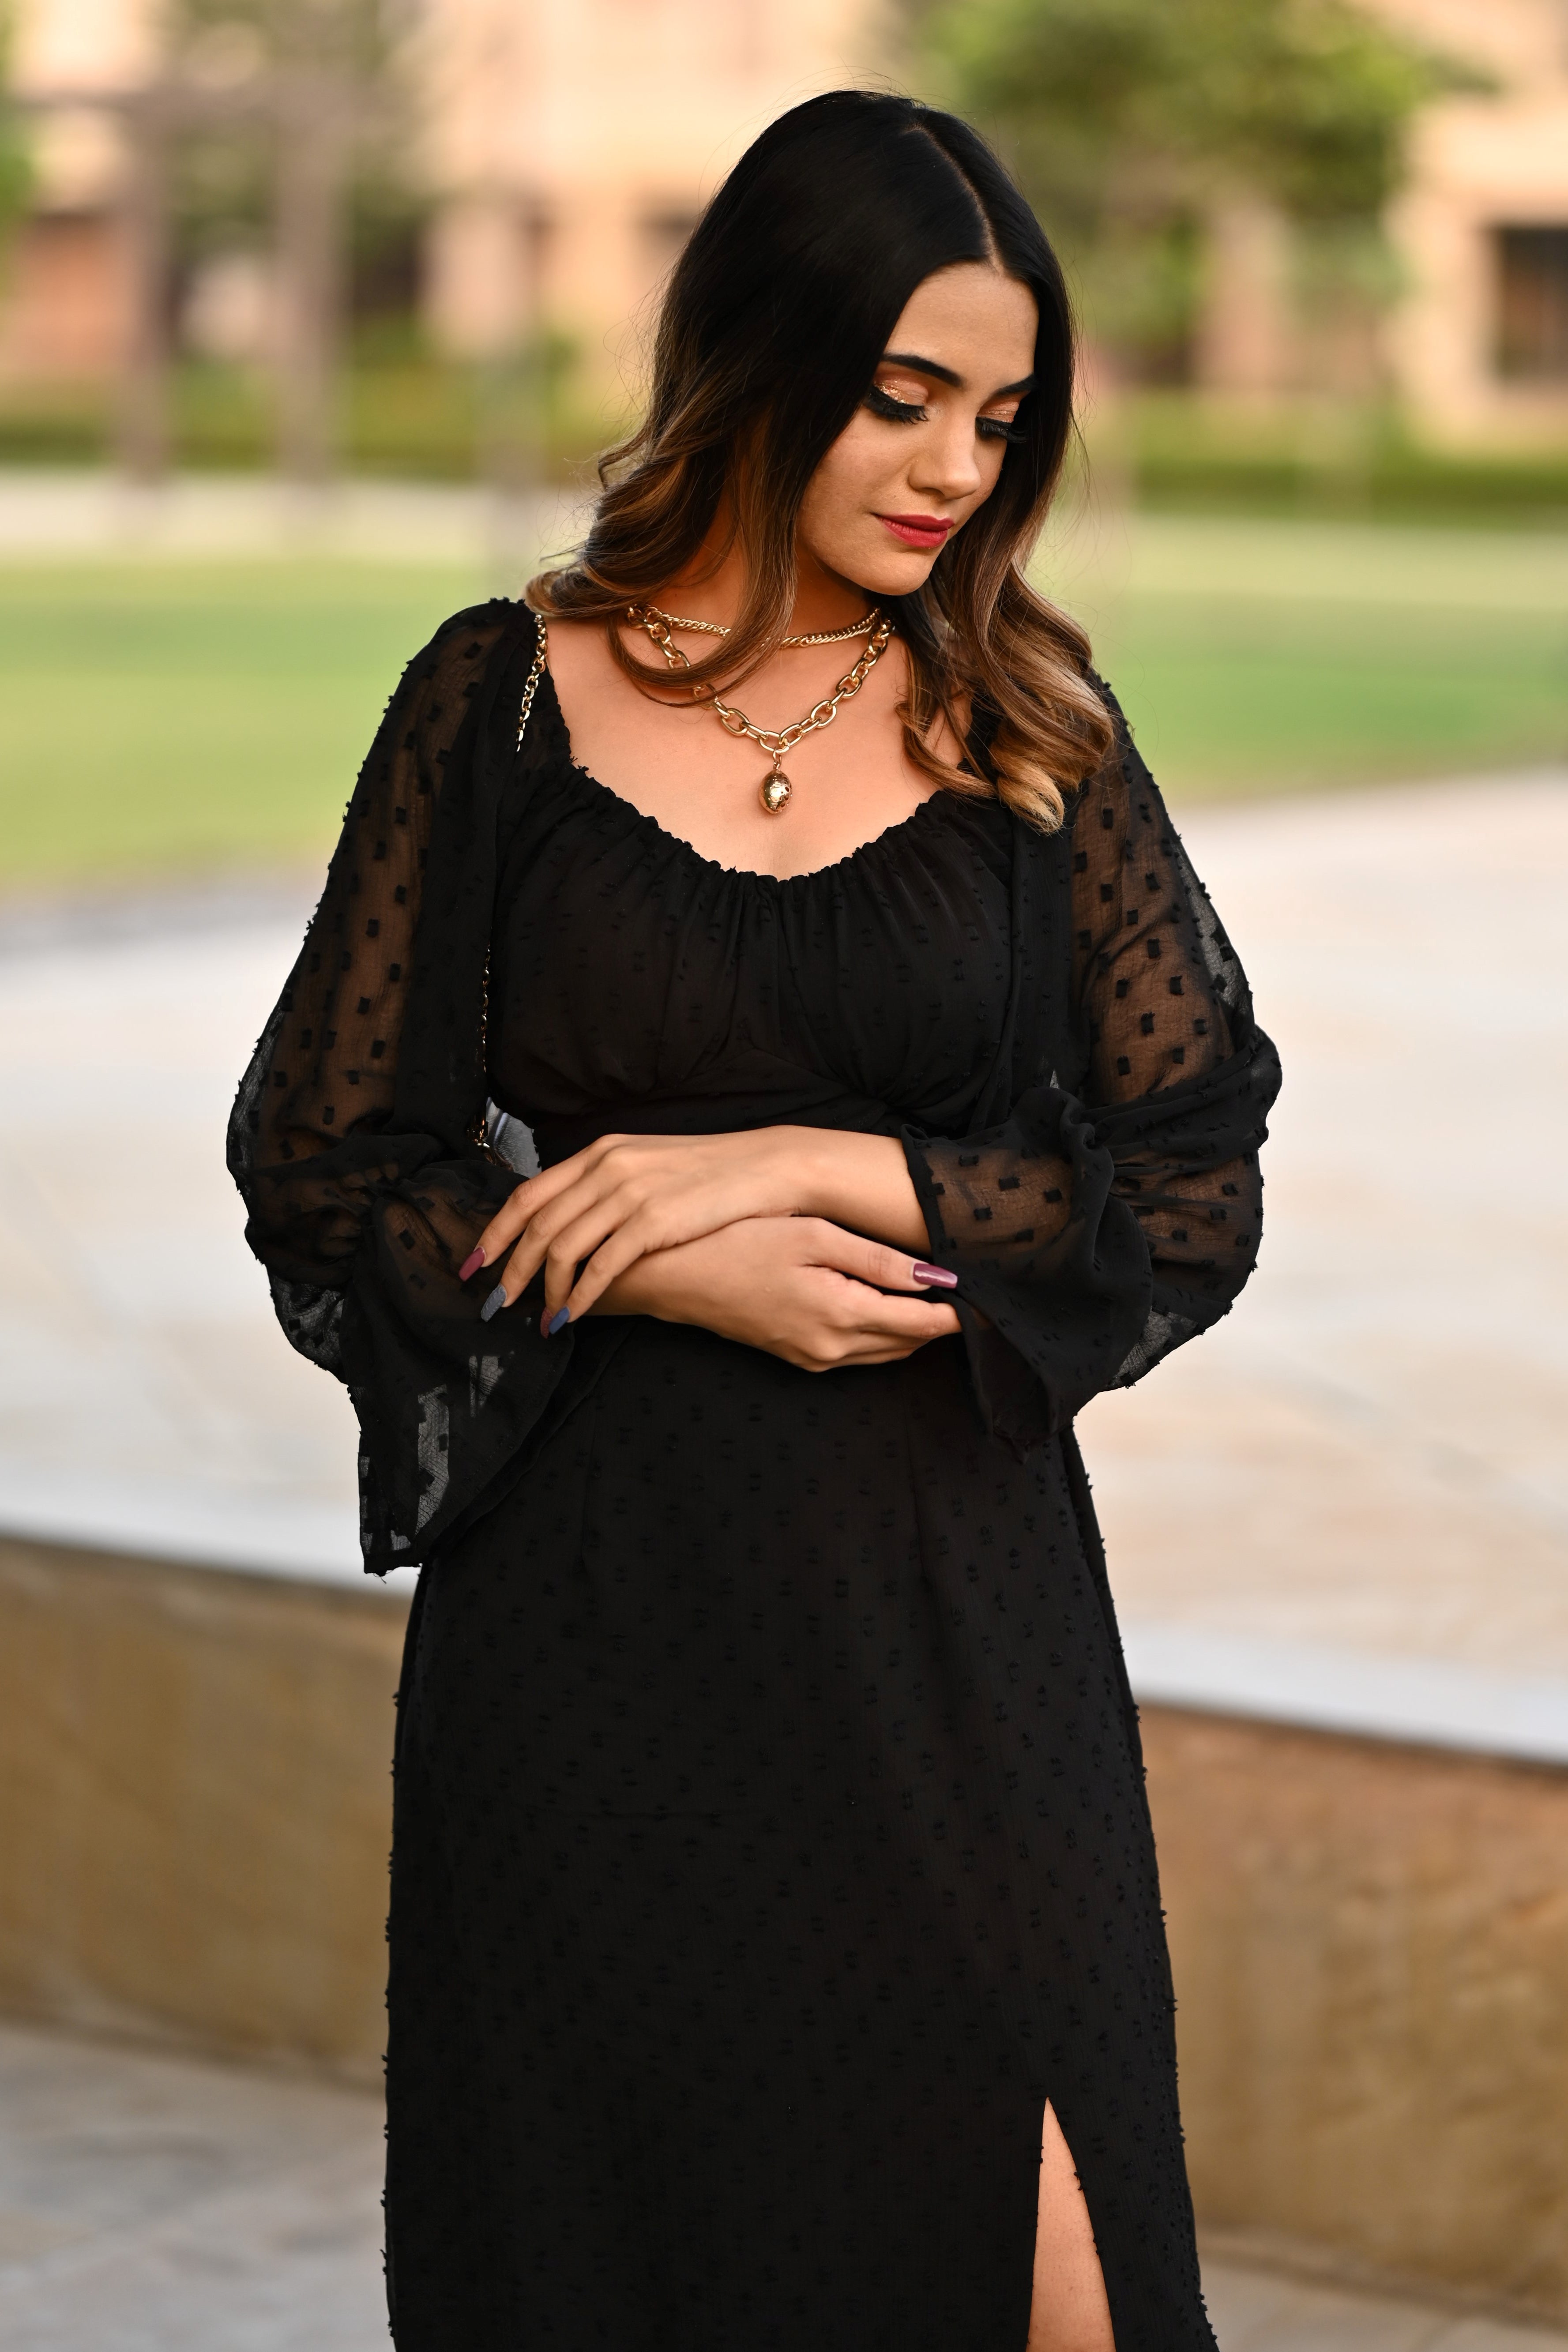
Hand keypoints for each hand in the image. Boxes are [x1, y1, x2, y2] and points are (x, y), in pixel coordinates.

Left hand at [461, 1125, 928, 1325]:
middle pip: (536, 1225)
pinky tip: (572, 1316)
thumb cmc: (709, 1174)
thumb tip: (571, 1220)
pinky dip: (579, 1295)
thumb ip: (605, 1185)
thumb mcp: (647, 1166)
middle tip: (494, 1303)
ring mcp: (628, 1193)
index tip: (475, 1263)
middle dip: (509, 1270)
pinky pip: (600, 1266)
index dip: (495, 1232)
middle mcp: (605, 1167)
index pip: (528, 1195)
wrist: (766, 1167)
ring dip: (543, 1289)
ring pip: (561, 1247)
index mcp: (599, 1152)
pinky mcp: (652, 1221)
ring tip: (538, 1318)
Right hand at [591, 1216, 960, 1369]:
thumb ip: (878, 1260)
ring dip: (915, 1329)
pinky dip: (885, 1334)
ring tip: (940, 1295)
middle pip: (911, 1342)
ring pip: (887, 1351)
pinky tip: (890, 1304)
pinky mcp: (798, 1357)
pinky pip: (860, 1353)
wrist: (673, 1277)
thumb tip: (938, 1279)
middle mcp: (832, 1348)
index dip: (963, 1311)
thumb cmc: (738, 1242)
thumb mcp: (812, 1235)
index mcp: (841, 1314)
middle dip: (945, 1321)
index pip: (924, 1323)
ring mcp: (813, 1358)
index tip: (993, 1292)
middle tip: (974, 1289)